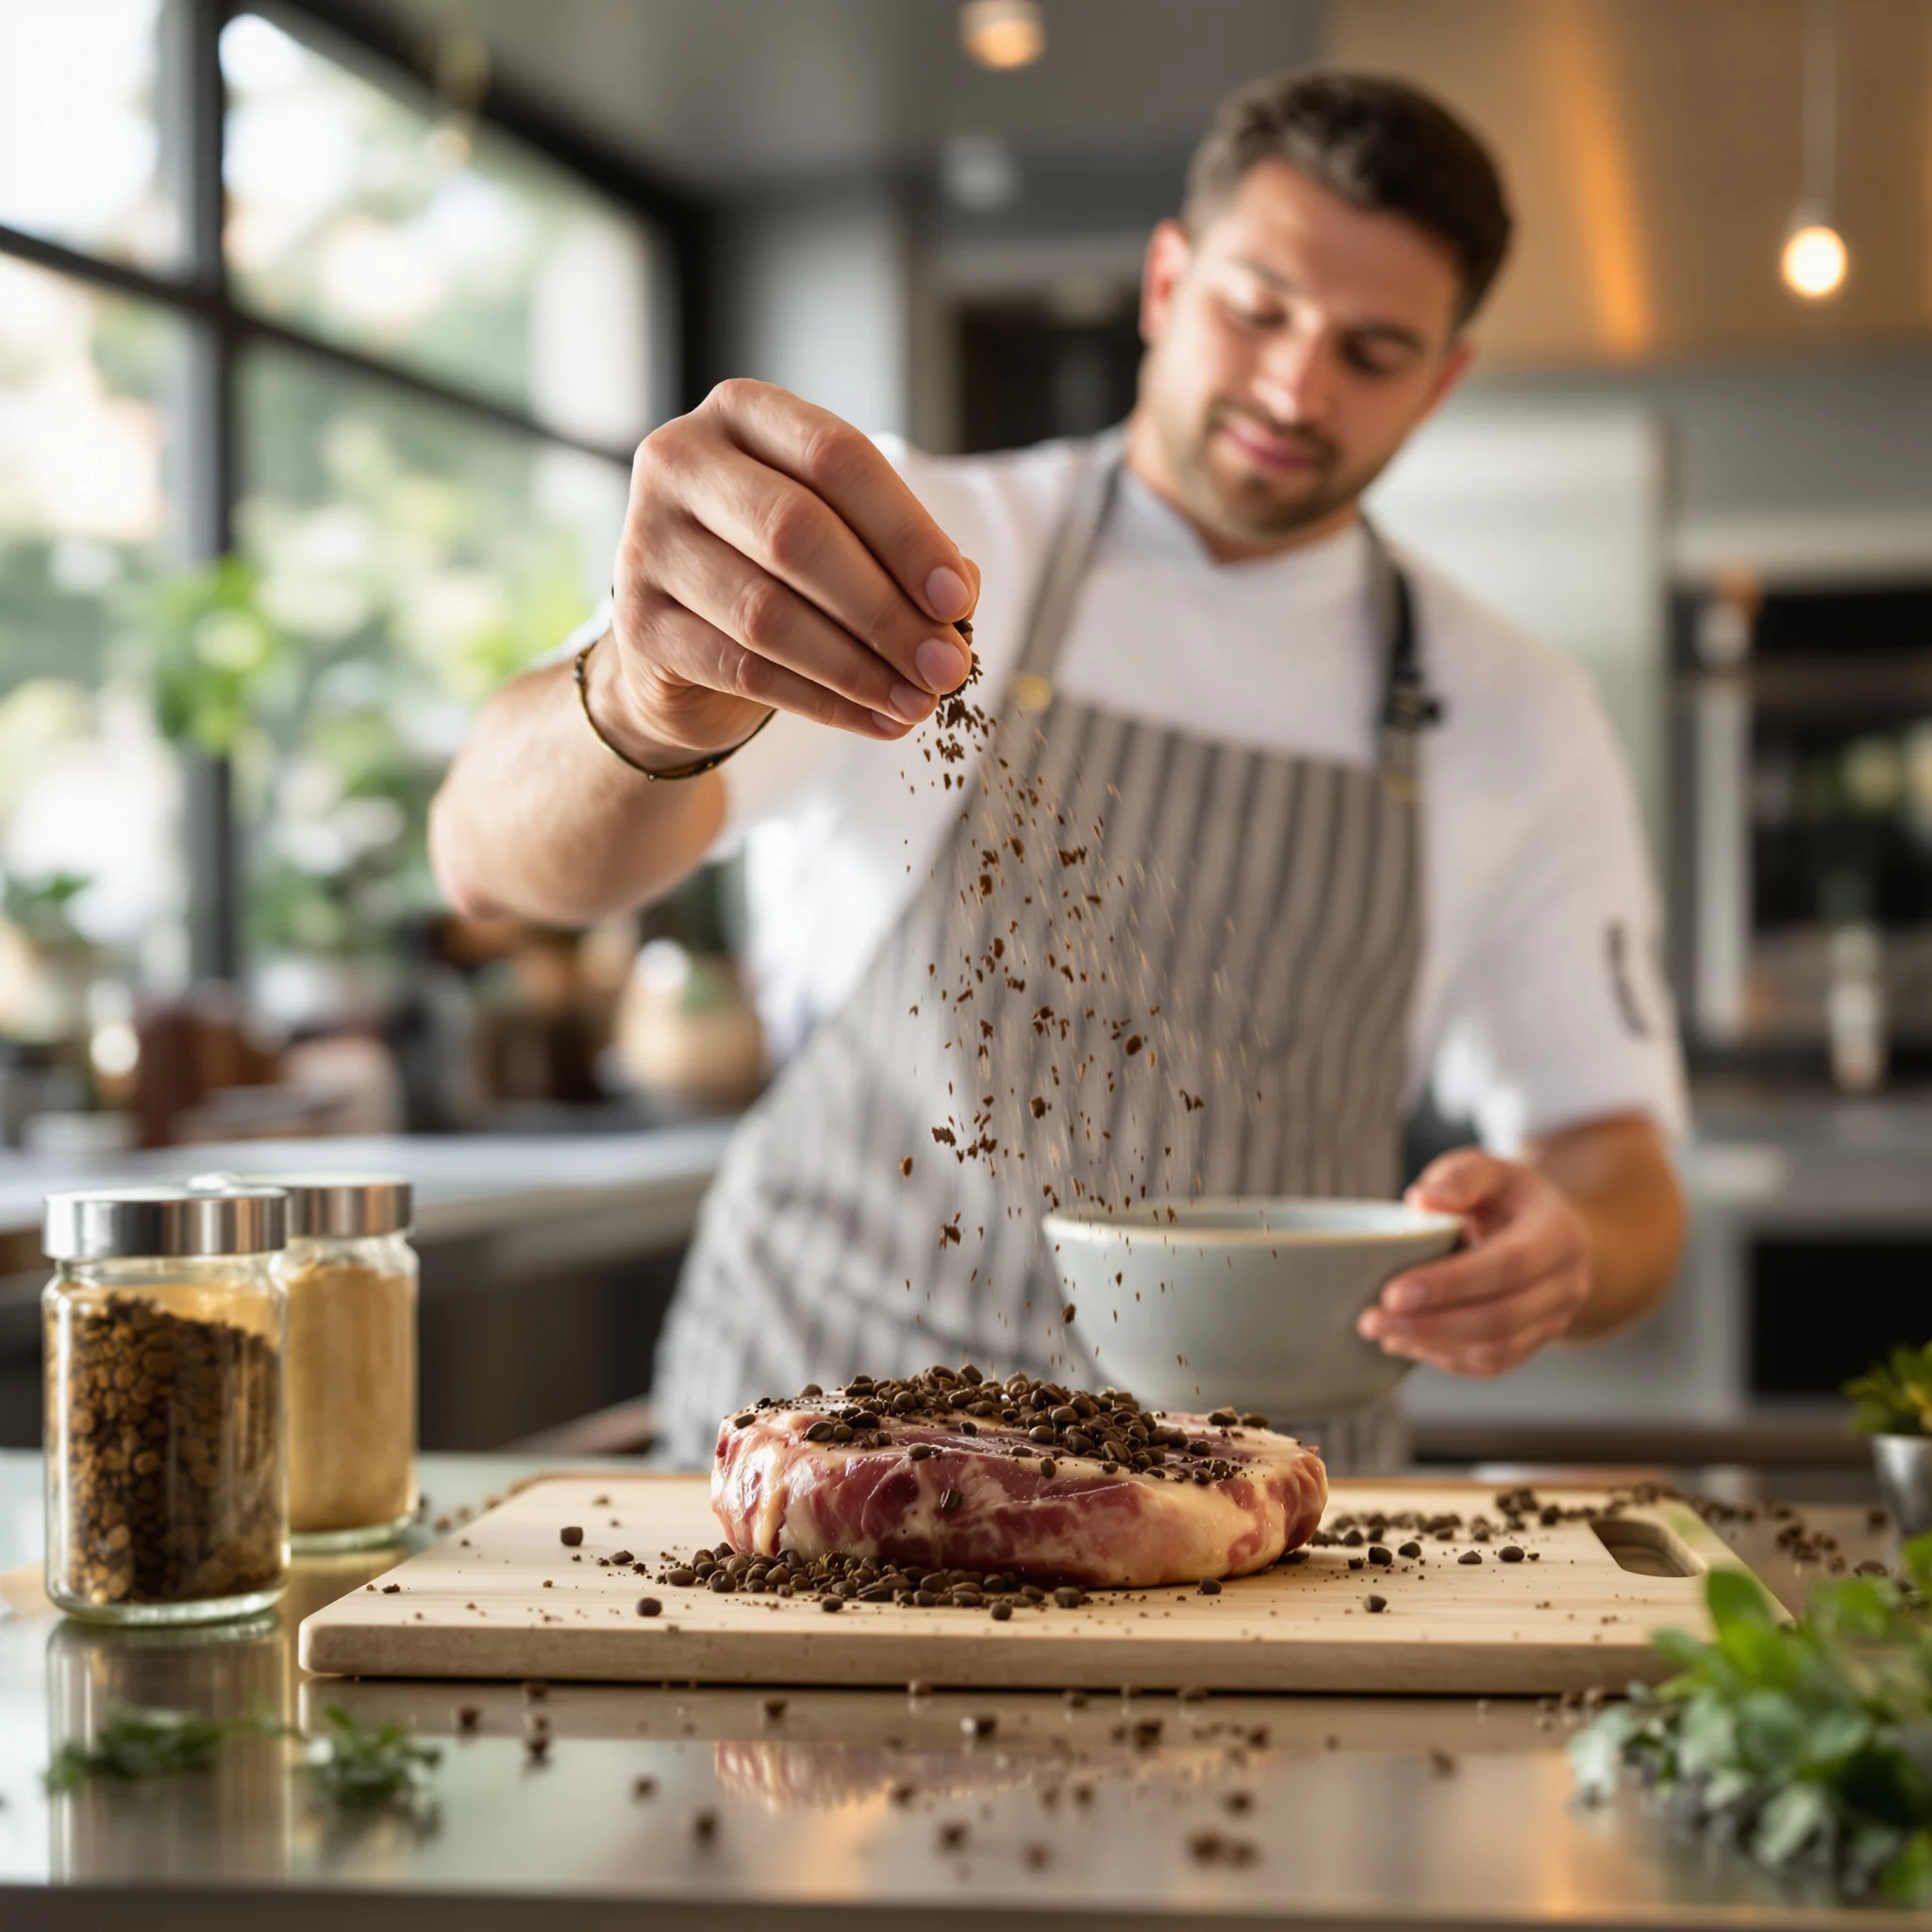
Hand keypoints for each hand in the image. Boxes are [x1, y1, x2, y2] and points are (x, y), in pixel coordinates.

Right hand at [594, 379, 979, 765]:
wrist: (681, 642)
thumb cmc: (778, 571)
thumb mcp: (842, 538)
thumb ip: (898, 550)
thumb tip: (957, 591)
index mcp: (742, 414)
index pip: (835, 456)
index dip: (905, 531)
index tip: (958, 599)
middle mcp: (680, 462)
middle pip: (796, 532)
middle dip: (885, 609)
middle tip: (947, 665)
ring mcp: (646, 542)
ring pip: (766, 612)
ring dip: (858, 667)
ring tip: (919, 702)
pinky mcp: (638, 624)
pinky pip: (743, 669)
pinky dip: (823, 701)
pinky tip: (877, 721)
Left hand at [1355, 1149, 1592, 1377]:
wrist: (1547, 1232)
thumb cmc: (1505, 1197)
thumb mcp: (1488, 1169)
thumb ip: (1458, 1179)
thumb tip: (1421, 1202)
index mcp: (1558, 1234)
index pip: (1508, 1265)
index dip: (1450, 1284)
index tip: (1393, 1292)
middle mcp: (1566, 1283)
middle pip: (1500, 1317)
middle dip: (1431, 1324)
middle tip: (1372, 1320)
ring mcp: (1555, 1319)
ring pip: (1497, 1349)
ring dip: (1433, 1345)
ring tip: (1381, 1332)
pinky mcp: (1535, 1342)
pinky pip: (1493, 1363)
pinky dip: (1446, 1357)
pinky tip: (1405, 1343)